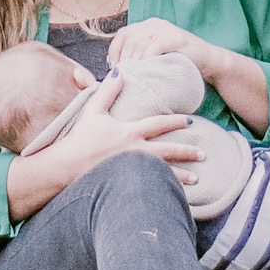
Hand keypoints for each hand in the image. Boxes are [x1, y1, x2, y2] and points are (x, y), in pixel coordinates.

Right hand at [5, 72, 199, 219]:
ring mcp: (132, 172)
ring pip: (163, 174)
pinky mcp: (125, 186)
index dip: (175, 121)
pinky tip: (174, 197)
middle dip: (187, 152)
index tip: (190, 120)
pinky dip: (164, 193)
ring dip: (181, 177)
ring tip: (197, 180)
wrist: (66, 167)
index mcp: (129, 132)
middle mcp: (135, 152)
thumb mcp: (93, 110)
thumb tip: (119, 72)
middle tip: (204, 153)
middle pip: (168, 152)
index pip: (158, 124)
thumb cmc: (79, 139)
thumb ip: (107, 91)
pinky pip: (151, 189)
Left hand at [110, 19, 269, 136]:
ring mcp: (166, 29)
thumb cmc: (181, 63)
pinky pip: (153, 47)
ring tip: (131, 75)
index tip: (113, 67)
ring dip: (132, 61)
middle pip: (129, 38)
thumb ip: (140, 56)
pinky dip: (145, 59)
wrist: (210, 62)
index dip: (114, 50)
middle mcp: (155, 23)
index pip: (123, 33)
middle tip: (122, 75)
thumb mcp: (157, 56)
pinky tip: (144, 71)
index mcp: (149, 25)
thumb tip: (113, 66)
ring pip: (139, 43)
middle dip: (122, 58)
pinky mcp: (176, 37)